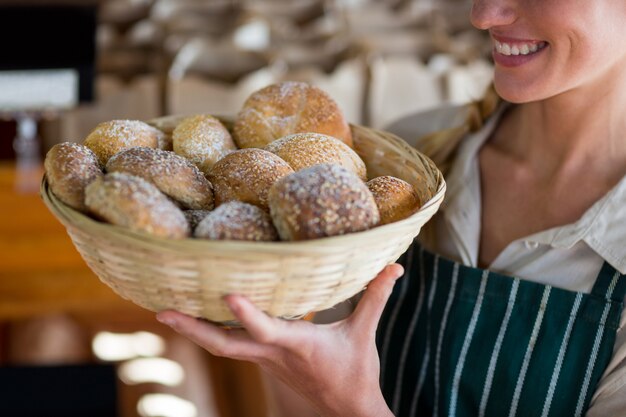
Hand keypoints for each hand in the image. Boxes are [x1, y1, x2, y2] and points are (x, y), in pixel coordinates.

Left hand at [156, 264, 403, 416]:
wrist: (347, 409)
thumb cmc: (355, 371)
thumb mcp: (364, 333)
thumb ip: (376, 297)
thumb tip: (396, 266)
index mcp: (296, 345)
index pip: (267, 330)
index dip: (247, 314)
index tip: (227, 294)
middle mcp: (273, 354)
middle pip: (224, 345)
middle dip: (192, 329)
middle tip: (162, 311)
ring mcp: (264, 360)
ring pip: (221, 346)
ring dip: (194, 330)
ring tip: (165, 311)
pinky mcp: (264, 360)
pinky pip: (230, 345)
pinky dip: (210, 332)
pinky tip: (197, 319)